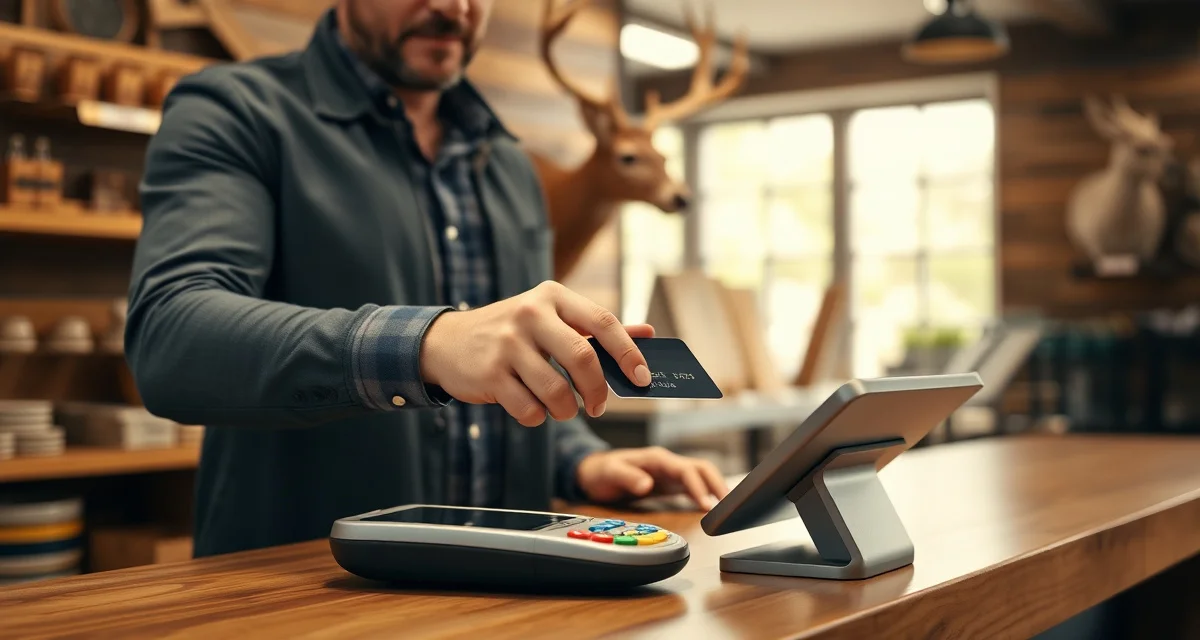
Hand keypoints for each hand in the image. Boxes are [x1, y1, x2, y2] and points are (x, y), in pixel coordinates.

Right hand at [419, 281, 652, 425]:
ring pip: (556, 391)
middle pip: (582, 358)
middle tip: (598, 406)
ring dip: (566, 410)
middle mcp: (530, 314)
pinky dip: (537, 417)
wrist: (446, 342)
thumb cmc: (514, 333)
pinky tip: (531, 407)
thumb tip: (649, 334)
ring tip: (562, 409)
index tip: (642, 378)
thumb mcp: (552, 318)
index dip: (628, 352)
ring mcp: (506, 344)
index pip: (602, 321)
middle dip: (597, 391)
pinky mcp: (489, 373)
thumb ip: (597, 328)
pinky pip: (529, 409)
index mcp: (552, 297)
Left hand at [575, 447, 728, 510]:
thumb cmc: (602, 471)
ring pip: (701, 476)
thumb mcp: (610, 473)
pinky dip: (706, 494)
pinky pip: (693, 487)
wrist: (594, 472)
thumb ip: (628, 477)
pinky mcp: (670, 484)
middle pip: (701, 468)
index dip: (698, 487)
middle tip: (729, 506)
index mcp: (658, 459)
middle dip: (717, 484)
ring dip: (715, 488)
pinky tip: (713, 507)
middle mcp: (668, 464)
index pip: (685, 470)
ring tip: (728, 508)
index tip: (707, 504)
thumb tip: (647, 485)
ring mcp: (670, 474)